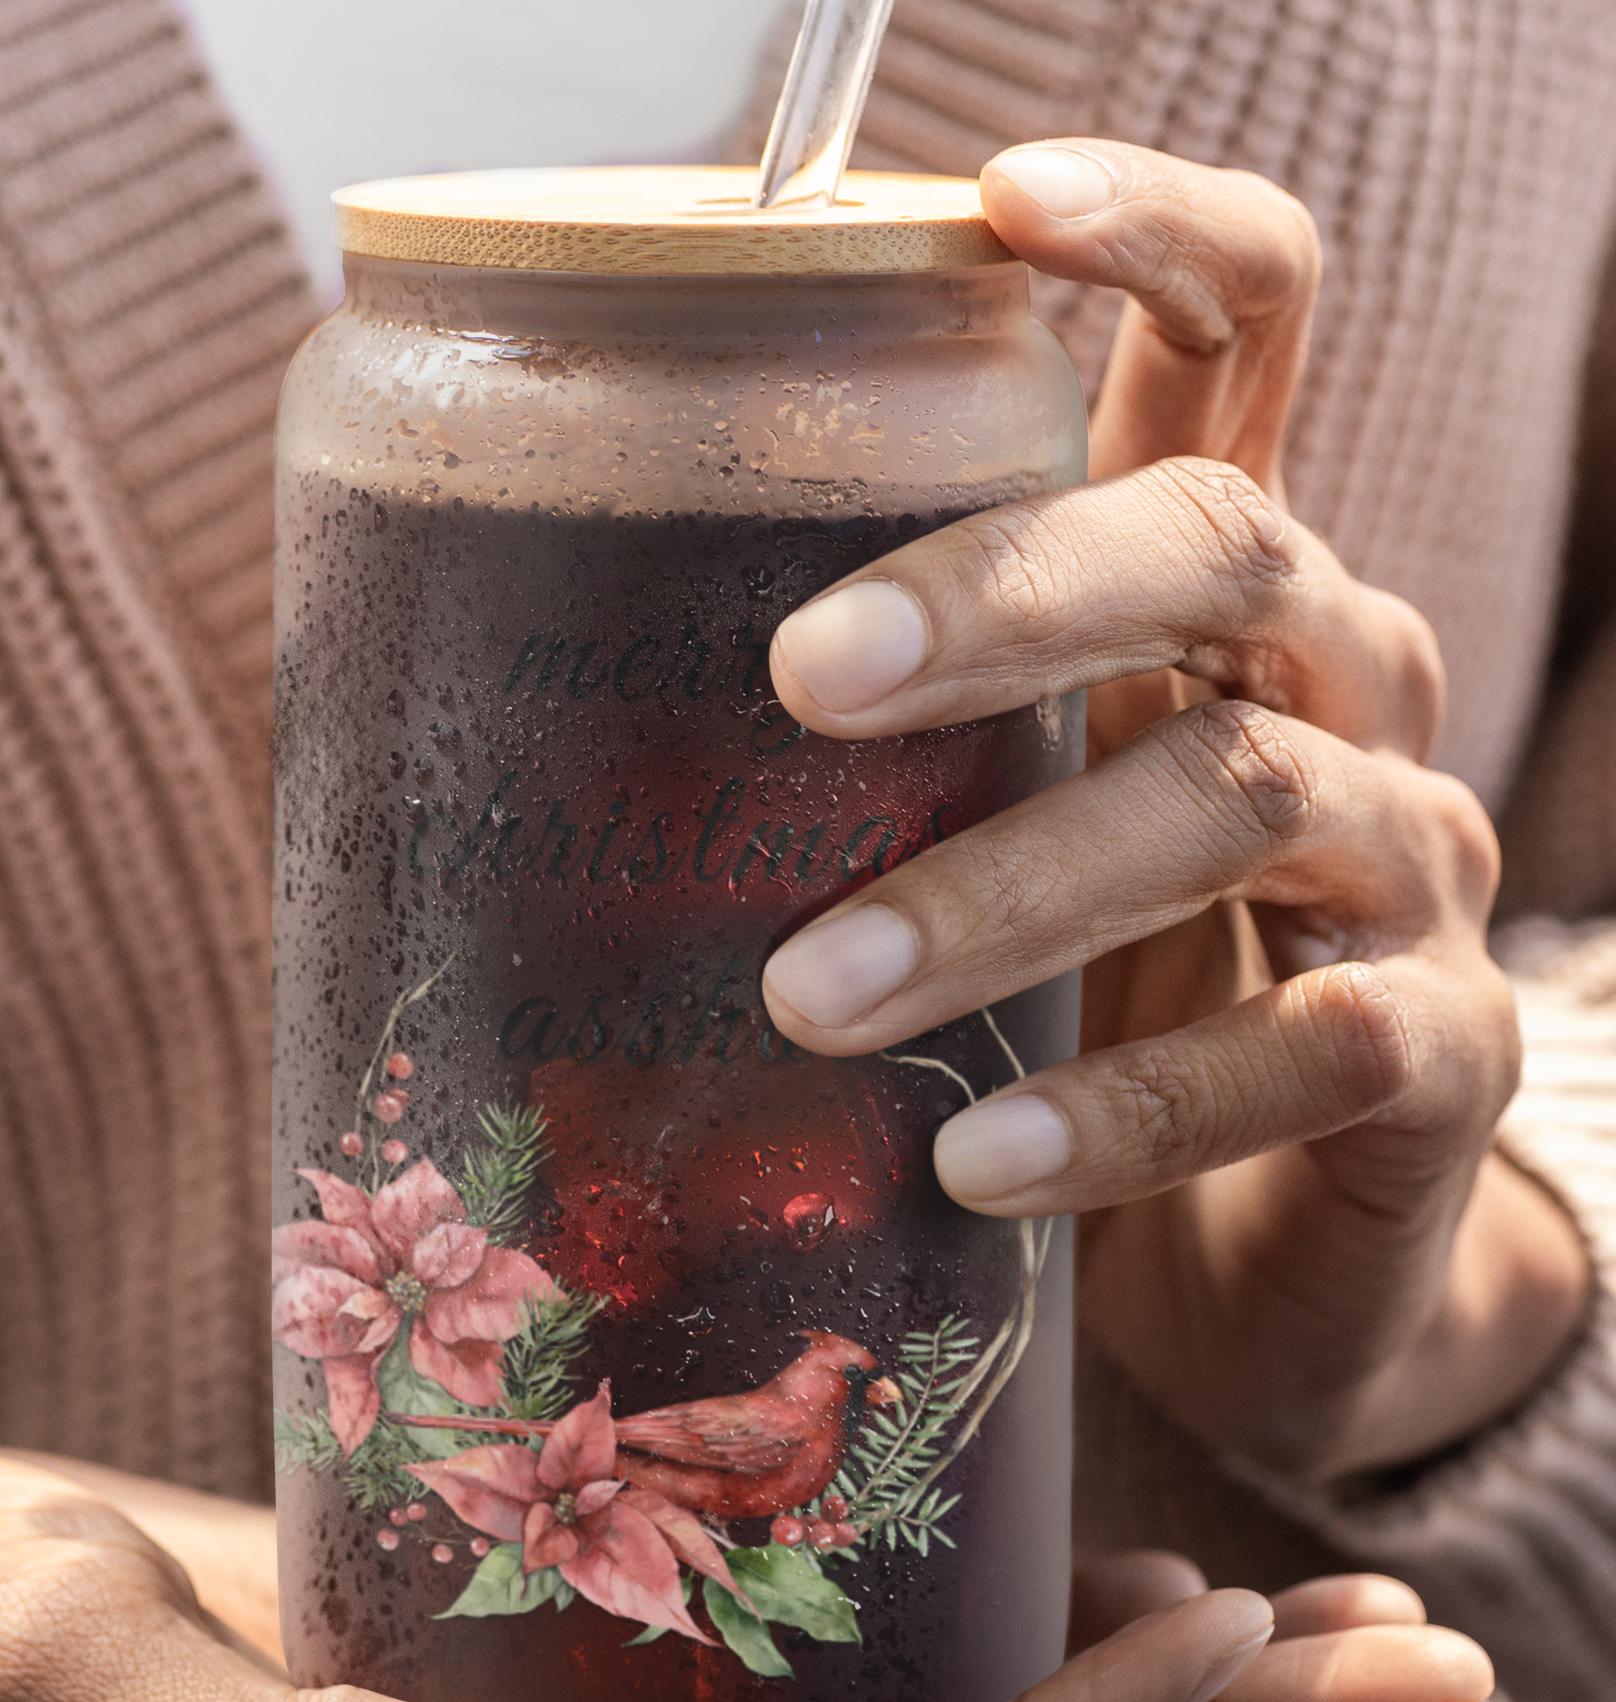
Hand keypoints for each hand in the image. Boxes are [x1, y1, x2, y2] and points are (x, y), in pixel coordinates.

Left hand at [761, 141, 1590, 1482]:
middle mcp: (1339, 677)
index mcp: (1215, 594)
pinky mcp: (1441, 1050)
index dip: (1154, 237)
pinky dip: (1126, 1105)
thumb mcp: (986, 825)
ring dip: (1005, 893)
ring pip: (1243, 797)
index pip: (1241, 335)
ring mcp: (1411, 858)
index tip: (999, 199)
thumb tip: (531, 738)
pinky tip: (975, 1161)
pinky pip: (1310, 1051)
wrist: (1254, 1229)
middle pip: (1216, 545)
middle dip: (1005, 596)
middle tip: (799, 683)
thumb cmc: (1085, 993)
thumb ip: (872, 751)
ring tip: (807, 999)